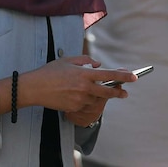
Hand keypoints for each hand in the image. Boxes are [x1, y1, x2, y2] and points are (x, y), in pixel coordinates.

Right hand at [18, 56, 133, 115]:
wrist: (34, 88)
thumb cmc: (49, 72)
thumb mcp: (66, 60)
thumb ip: (85, 60)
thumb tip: (98, 65)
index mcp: (83, 73)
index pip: (109, 74)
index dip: (123, 76)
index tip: (133, 77)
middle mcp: (84, 87)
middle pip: (108, 91)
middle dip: (118, 93)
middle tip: (123, 93)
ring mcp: (80, 98)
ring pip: (95, 99)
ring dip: (94, 96)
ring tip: (81, 90)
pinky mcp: (75, 107)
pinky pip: (84, 105)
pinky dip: (83, 101)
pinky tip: (71, 95)